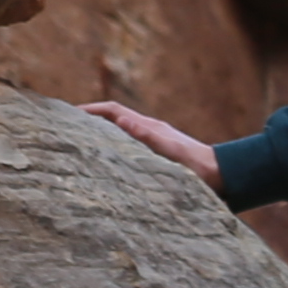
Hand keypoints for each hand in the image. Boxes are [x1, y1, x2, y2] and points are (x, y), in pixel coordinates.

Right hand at [79, 101, 221, 189]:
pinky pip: (127, 151)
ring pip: (119, 137)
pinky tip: (106, 167)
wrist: (221, 177)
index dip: (91, 110)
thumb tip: (121, 119)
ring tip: (79, 149)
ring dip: (100, 138)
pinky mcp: (156, 159)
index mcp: (149, 126)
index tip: (70, 114)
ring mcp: (152, 145)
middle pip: (112, 121)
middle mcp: (149, 132)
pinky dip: (112, 152)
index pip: (113, 111)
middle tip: (66, 131)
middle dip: (90, 122)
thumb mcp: (171, 150)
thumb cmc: (197, 165)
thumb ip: (148, 135)